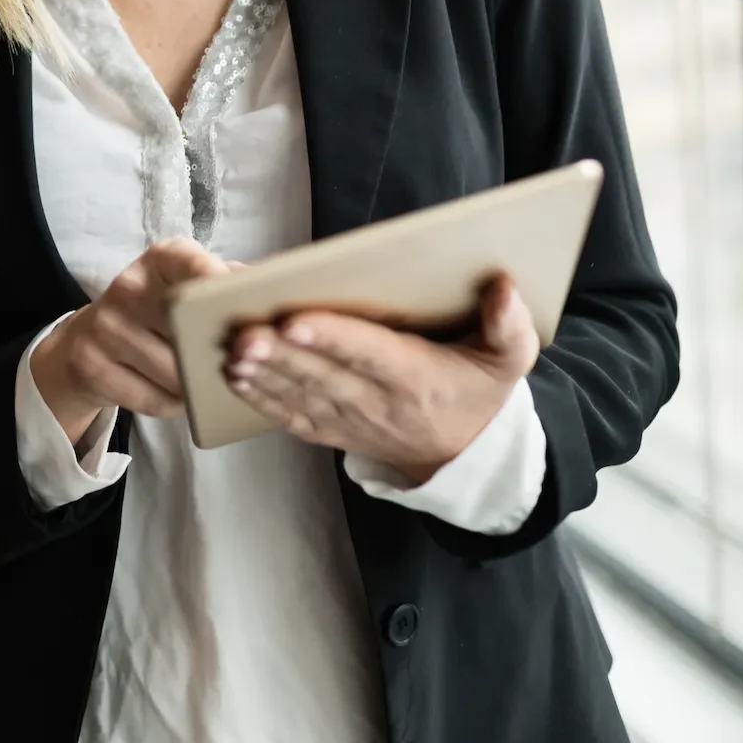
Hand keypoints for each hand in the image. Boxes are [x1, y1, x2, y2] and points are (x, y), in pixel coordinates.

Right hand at [30, 239, 230, 444]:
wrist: (89, 341)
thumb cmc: (158, 313)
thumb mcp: (190, 287)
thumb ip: (232, 285)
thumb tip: (279, 300)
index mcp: (162, 259)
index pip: (194, 265)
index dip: (220, 284)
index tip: (240, 306)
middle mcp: (129, 285)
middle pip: (189, 330)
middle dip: (218, 353)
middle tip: (238, 364)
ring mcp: (105, 326)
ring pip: (175, 372)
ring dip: (198, 386)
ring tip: (204, 381)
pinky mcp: (91, 365)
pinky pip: (154, 399)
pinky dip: (175, 405)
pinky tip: (177, 395)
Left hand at [226, 274, 540, 482]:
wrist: (465, 454)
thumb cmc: (478, 391)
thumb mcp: (510, 360)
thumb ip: (510, 326)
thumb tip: (503, 288)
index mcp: (418, 378)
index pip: (371, 355)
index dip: (333, 338)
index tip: (296, 320)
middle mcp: (379, 403)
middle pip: (324, 376)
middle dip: (282, 355)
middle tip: (244, 333)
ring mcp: (351, 421)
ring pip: (301, 396)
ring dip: (263, 375)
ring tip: (231, 351)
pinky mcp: (331, 430)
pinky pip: (292, 417)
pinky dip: (261, 399)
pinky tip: (234, 377)